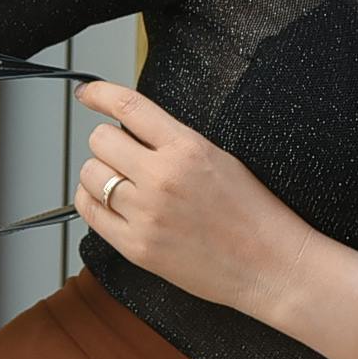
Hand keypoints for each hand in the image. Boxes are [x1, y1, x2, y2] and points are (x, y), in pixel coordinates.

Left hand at [71, 78, 307, 324]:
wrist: (270, 265)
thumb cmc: (253, 213)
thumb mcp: (220, 158)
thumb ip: (174, 142)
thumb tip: (132, 129)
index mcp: (187, 148)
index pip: (128, 106)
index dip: (99, 93)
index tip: (87, 94)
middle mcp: (162, 178)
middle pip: (100, 140)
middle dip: (108, 143)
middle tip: (124, 155)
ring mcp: (146, 214)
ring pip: (89, 175)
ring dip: (99, 174)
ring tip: (121, 183)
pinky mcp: (137, 247)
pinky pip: (90, 213)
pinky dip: (92, 202)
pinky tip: (108, 203)